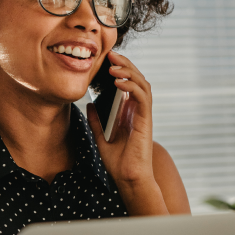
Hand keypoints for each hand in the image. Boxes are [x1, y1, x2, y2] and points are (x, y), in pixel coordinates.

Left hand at [92, 52, 160, 197]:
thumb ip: (96, 121)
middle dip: (125, 65)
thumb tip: (89, 104)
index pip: (128, 84)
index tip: (106, 60)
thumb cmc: (118, 162)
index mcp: (129, 112)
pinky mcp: (146, 120)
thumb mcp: (100, 137)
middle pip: (136, 79)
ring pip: (142, 84)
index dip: (120, 69)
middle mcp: (138, 111)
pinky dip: (132, 86)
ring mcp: (143, 115)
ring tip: (114, 65)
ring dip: (129, 72)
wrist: (128, 179)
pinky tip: (118, 82)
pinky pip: (142, 97)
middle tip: (111, 55)